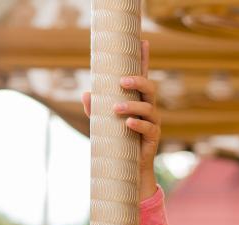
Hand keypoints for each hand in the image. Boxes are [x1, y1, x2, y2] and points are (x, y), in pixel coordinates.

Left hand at [81, 40, 160, 201]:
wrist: (128, 169)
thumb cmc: (117, 142)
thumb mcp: (103, 125)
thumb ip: (95, 110)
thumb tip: (85, 94)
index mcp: (138, 100)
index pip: (143, 76)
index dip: (144, 59)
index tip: (143, 41)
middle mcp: (149, 107)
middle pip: (149, 87)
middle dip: (137, 81)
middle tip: (121, 81)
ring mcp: (153, 122)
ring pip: (148, 108)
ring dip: (131, 106)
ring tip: (115, 109)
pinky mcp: (153, 137)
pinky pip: (148, 127)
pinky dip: (137, 124)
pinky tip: (127, 123)